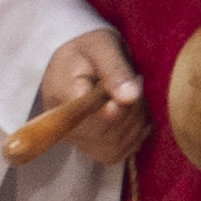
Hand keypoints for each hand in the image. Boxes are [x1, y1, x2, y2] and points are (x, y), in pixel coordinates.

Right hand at [29, 29, 144, 168]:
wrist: (78, 60)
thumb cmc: (88, 49)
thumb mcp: (102, 48)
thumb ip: (115, 71)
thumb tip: (129, 97)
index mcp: (62, 101)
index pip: (95, 120)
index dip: (122, 108)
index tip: (135, 81)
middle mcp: (66, 128)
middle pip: (108, 136)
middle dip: (133, 111)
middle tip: (136, 81)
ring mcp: (78, 141)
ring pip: (117, 148)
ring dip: (137, 123)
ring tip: (133, 95)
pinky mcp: (92, 147)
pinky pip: (121, 152)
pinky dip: (136, 134)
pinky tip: (134, 112)